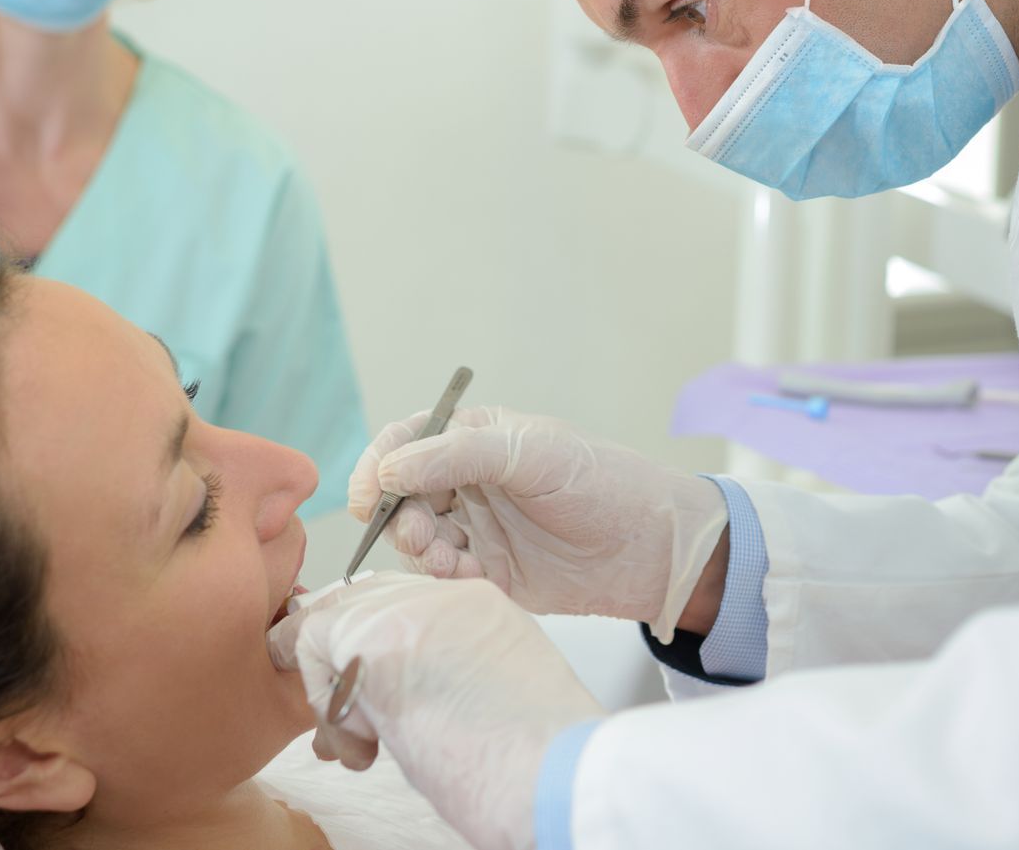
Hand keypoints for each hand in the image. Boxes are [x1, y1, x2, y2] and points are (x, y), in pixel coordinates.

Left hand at [269, 572, 603, 849]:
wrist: (558, 776)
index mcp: (481, 607)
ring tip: (365, 747)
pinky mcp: (376, 636)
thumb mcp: (494, 695)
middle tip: (350, 725)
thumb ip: (443, 675)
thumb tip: (390, 693)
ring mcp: (411, 608)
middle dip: (340, 660)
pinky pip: (308, 647)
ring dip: (331, 691)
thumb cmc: (539, 762)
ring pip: (330, 622)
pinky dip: (321, 701)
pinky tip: (361, 745)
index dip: (370, 650)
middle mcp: (445, 595)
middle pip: (359, 600)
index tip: (365, 699)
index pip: (400, 604)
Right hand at [351, 406, 728, 634]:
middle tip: (419, 535)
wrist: (652, 549)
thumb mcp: (531, 453)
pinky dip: (446, 579)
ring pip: (418, 539)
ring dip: (421, 550)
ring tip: (449, 558)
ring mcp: (476, 528)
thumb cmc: (601, 483)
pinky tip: (471, 577)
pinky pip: (444, 577)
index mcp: (474, 438)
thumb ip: (458, 455)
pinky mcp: (488, 574)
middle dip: (399, 516)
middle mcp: (467, 482)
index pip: (406, 442)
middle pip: (401, 496)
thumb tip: (389, 469)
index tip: (367, 497)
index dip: (377, 466)